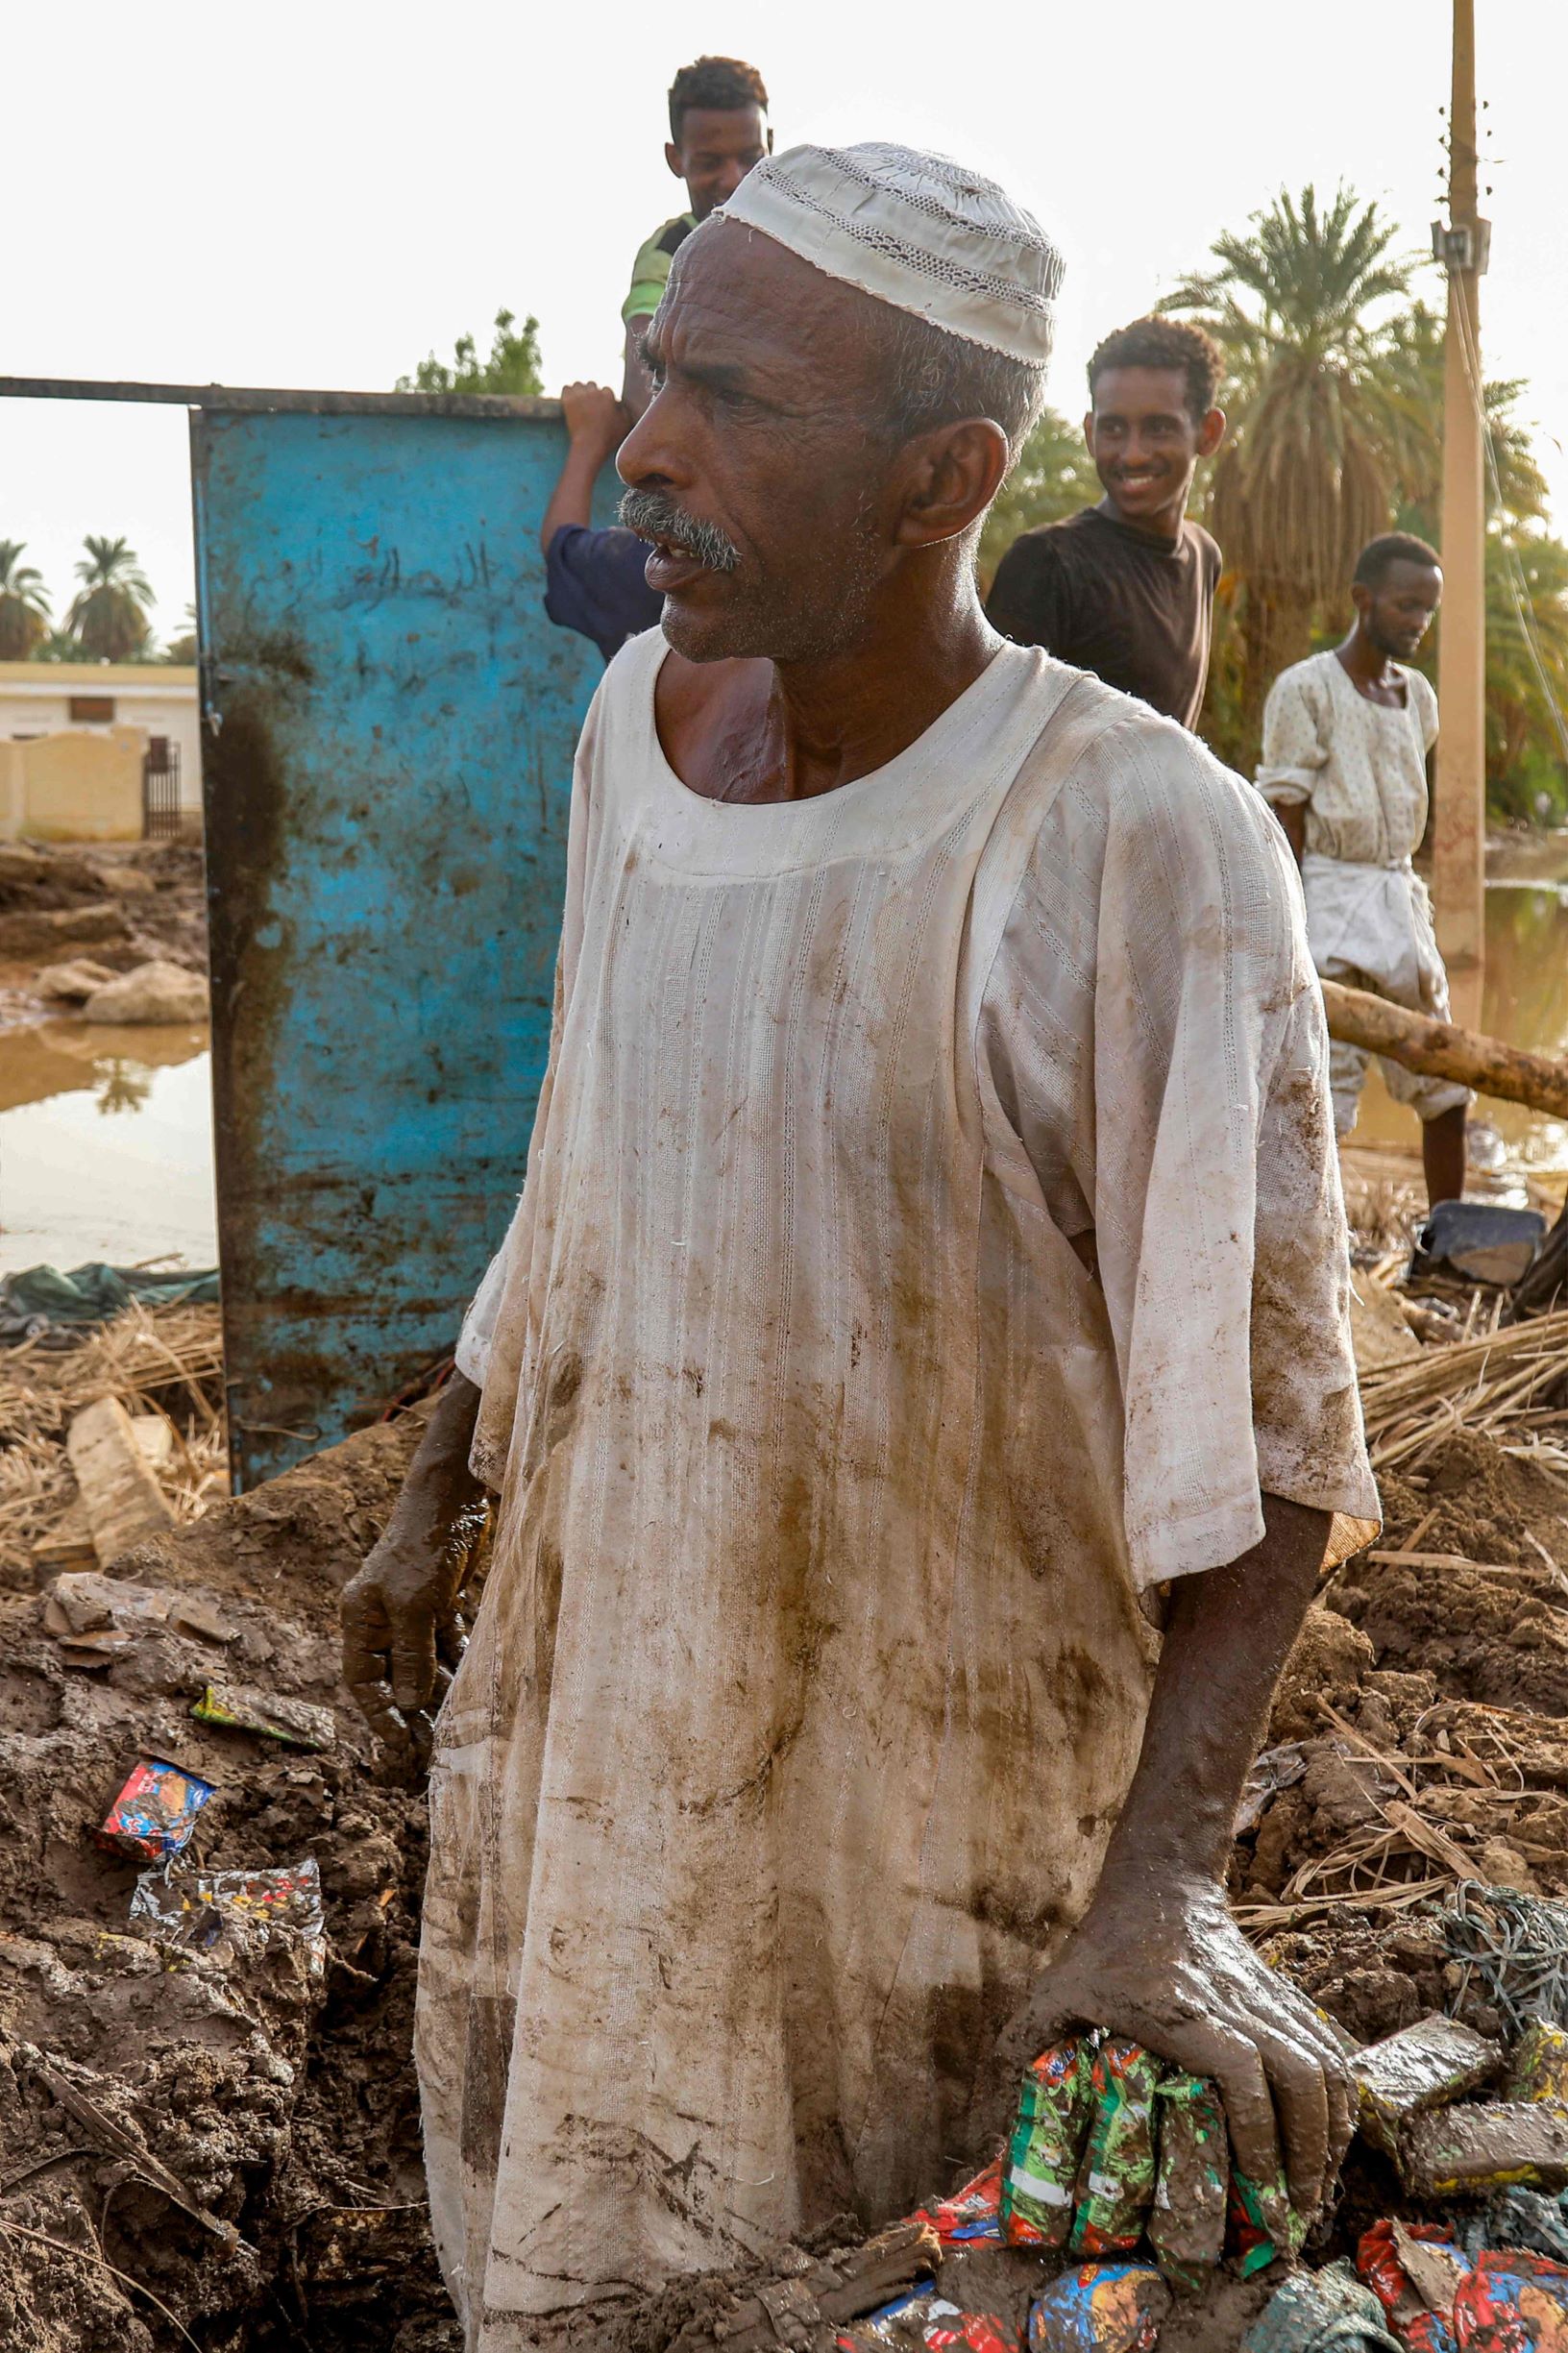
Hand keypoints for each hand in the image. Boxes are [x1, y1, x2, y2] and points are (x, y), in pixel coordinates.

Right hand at [341, 1514, 469, 1755]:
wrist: (453, 1500)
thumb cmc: (423, 1547)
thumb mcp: (414, 1606)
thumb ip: (411, 1656)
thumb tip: (407, 1703)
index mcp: (361, 1618)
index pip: (362, 1679)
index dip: (378, 1713)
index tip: (398, 1743)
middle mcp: (381, 1617)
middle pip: (392, 1675)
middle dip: (410, 1708)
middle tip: (430, 1742)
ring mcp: (412, 1610)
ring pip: (422, 1663)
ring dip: (437, 1690)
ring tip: (454, 1722)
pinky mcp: (440, 1602)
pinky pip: (445, 1643)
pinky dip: (456, 1663)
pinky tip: (470, 1684)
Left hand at [560, 381, 628, 469]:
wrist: (589, 445)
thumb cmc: (608, 438)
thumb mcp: (625, 426)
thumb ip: (625, 412)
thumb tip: (622, 406)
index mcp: (608, 396)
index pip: (606, 390)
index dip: (604, 399)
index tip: (602, 408)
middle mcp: (594, 392)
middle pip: (592, 385)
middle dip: (591, 394)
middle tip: (590, 406)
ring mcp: (580, 395)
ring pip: (578, 385)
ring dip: (579, 392)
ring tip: (579, 403)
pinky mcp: (568, 400)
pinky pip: (566, 388)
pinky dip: (567, 393)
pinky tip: (570, 402)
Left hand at [994, 1875, 1351, 2229]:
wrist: (1159, 1883)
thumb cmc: (1102, 1949)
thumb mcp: (1055, 1992)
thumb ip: (1022, 2048)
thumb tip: (985, 2129)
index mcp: (1180, 2010)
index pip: (1240, 2071)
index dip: (1255, 2135)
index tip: (1256, 2191)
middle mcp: (1236, 2004)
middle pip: (1298, 2081)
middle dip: (1303, 2157)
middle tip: (1292, 2218)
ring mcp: (1268, 1999)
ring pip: (1325, 2070)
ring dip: (1329, 2137)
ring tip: (1314, 2191)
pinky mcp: (1288, 1998)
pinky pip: (1334, 2055)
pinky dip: (1341, 2104)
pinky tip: (1330, 2142)